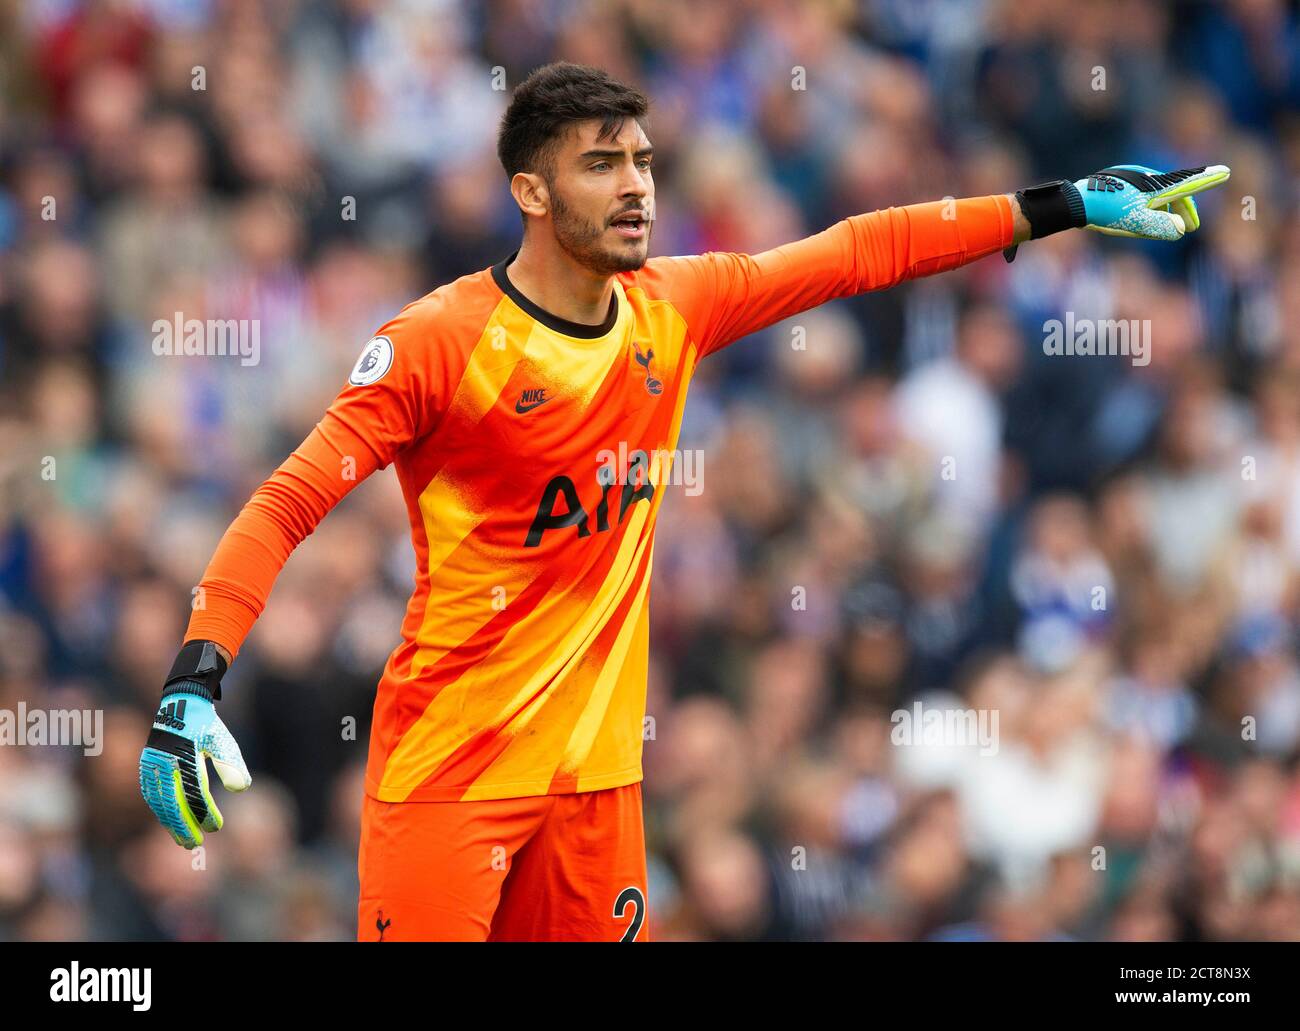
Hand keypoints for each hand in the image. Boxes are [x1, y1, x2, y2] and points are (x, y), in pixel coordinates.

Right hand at [139, 681, 250, 848]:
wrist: (181, 705)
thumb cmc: (206, 726)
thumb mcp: (222, 742)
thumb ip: (231, 764)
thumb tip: (241, 789)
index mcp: (185, 755)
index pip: (195, 792)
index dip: (205, 812)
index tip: (215, 827)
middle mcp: (165, 761)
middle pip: (173, 802)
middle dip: (184, 825)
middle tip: (196, 844)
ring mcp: (152, 764)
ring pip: (159, 801)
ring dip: (170, 822)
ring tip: (182, 839)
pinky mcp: (147, 765)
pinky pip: (152, 794)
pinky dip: (160, 810)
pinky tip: (170, 822)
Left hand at [1076, 164, 1230, 239]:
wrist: (1076, 204)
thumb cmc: (1107, 212)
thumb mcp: (1137, 223)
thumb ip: (1162, 226)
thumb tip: (1180, 229)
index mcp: (1155, 185)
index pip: (1187, 182)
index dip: (1207, 179)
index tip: (1225, 171)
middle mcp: (1147, 178)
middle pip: (1174, 192)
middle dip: (1183, 210)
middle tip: (1191, 227)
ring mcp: (1133, 181)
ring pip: (1158, 196)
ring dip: (1166, 211)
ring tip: (1170, 228)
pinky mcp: (1121, 186)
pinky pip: (1143, 197)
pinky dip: (1151, 208)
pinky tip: (1146, 221)